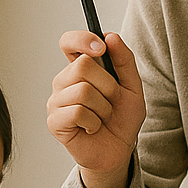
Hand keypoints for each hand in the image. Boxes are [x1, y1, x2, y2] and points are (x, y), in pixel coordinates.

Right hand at [46, 30, 145, 187]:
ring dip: (103, 107)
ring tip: (102, 117)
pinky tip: (92, 128)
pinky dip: (94, 122)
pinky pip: (77, 112)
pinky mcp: (54, 121)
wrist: (119, 150)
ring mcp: (57, 101)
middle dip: (108, 85)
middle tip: (111, 100)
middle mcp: (64, 81)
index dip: (82, 39)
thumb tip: (111, 37)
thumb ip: (125, 61)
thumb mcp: (133, 87)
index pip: (69, 42)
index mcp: (80, 68)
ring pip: (83, 91)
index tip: (101, 47)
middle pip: (83, 66)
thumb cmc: (122, 119)